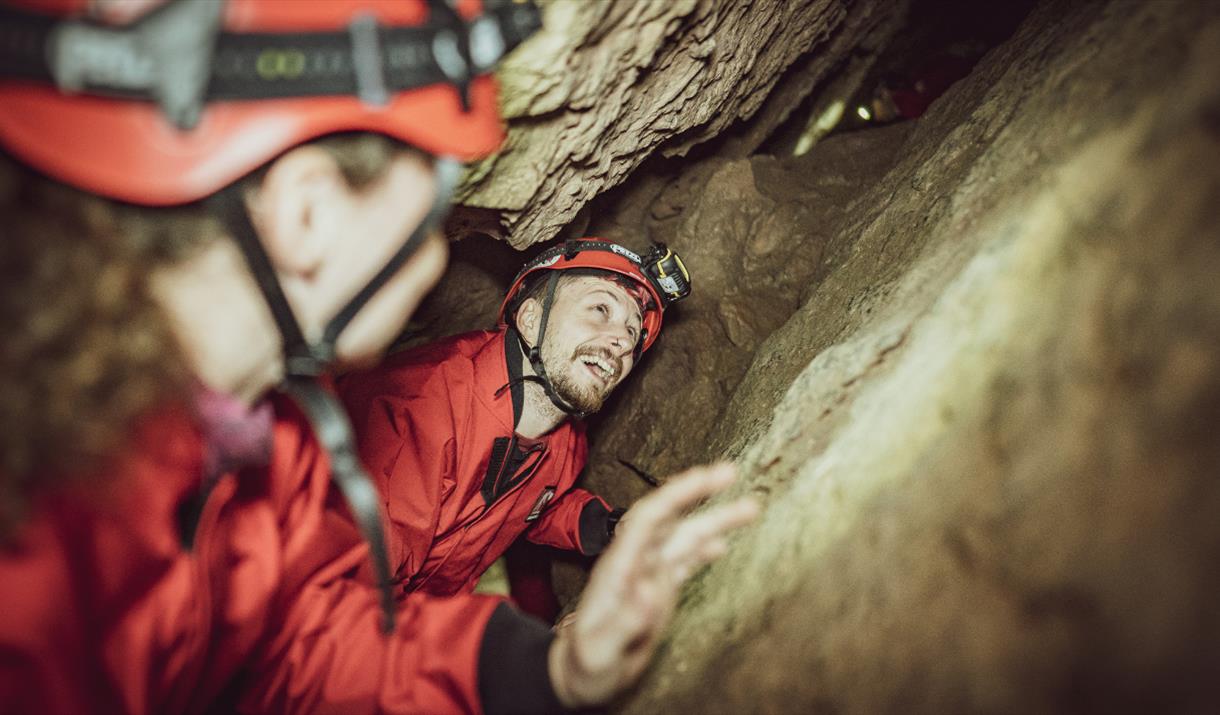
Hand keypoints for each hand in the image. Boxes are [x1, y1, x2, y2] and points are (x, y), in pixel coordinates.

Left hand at [547, 462, 758, 707]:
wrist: (581, 676)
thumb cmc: (586, 665)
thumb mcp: (601, 649)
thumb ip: (625, 620)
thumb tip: (650, 587)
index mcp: (620, 567)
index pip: (650, 518)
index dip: (678, 493)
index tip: (706, 476)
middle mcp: (635, 563)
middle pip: (669, 518)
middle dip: (698, 493)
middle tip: (730, 473)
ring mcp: (648, 575)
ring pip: (683, 538)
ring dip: (714, 520)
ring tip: (750, 507)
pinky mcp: (657, 590)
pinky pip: (683, 562)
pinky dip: (702, 549)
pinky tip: (721, 542)